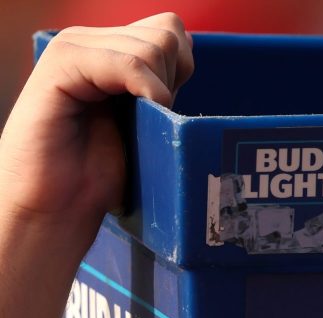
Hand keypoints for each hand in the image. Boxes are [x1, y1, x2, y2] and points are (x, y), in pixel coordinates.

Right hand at [0, 13, 192, 235]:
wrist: (55, 204)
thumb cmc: (100, 175)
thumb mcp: (146, 121)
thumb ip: (161, 83)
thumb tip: (189, 51)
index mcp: (110, 50)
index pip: (170, 29)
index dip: (181, 69)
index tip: (164, 108)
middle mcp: (91, 41)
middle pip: (167, 33)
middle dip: (173, 78)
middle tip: (147, 117)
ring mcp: (74, 49)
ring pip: (154, 46)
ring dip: (159, 90)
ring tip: (133, 122)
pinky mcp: (62, 65)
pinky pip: (128, 63)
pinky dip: (148, 90)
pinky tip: (140, 115)